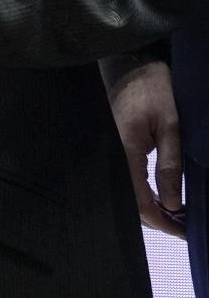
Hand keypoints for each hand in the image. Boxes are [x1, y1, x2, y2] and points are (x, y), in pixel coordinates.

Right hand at [102, 55, 185, 237]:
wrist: (128, 64)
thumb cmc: (153, 90)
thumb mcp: (171, 126)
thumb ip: (170, 166)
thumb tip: (173, 205)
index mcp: (127, 152)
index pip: (140, 201)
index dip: (162, 221)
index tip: (185, 232)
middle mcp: (114, 157)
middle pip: (131, 202)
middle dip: (159, 219)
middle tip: (185, 225)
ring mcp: (112, 152)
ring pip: (128, 193)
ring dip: (152, 207)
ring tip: (177, 213)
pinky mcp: (114, 147)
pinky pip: (128, 179)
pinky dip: (145, 193)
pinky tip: (162, 195)